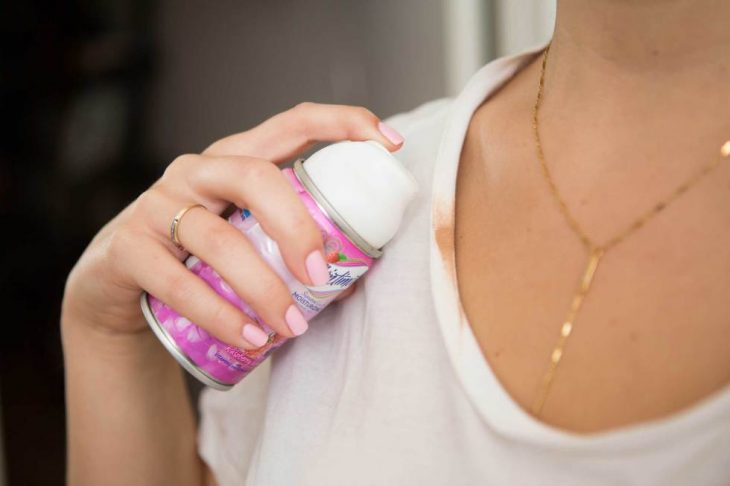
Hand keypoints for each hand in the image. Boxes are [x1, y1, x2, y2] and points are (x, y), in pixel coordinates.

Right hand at [62, 103, 403, 348]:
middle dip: (299, 227)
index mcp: (236, 159)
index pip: (292, 123)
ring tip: (291, 327)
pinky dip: (219, 315)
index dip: (342, 124)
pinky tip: (248, 339)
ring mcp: (158, 204)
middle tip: (324, 276)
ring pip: (219, 239)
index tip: (390, 144)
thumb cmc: (203, 260)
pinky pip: (178, 282)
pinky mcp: (129, 247)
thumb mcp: (247, 239)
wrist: (121, 289)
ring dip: (264, 288)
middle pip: (256, 177)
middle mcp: (197, 171)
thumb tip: (354, 271)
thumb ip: (288, 243)